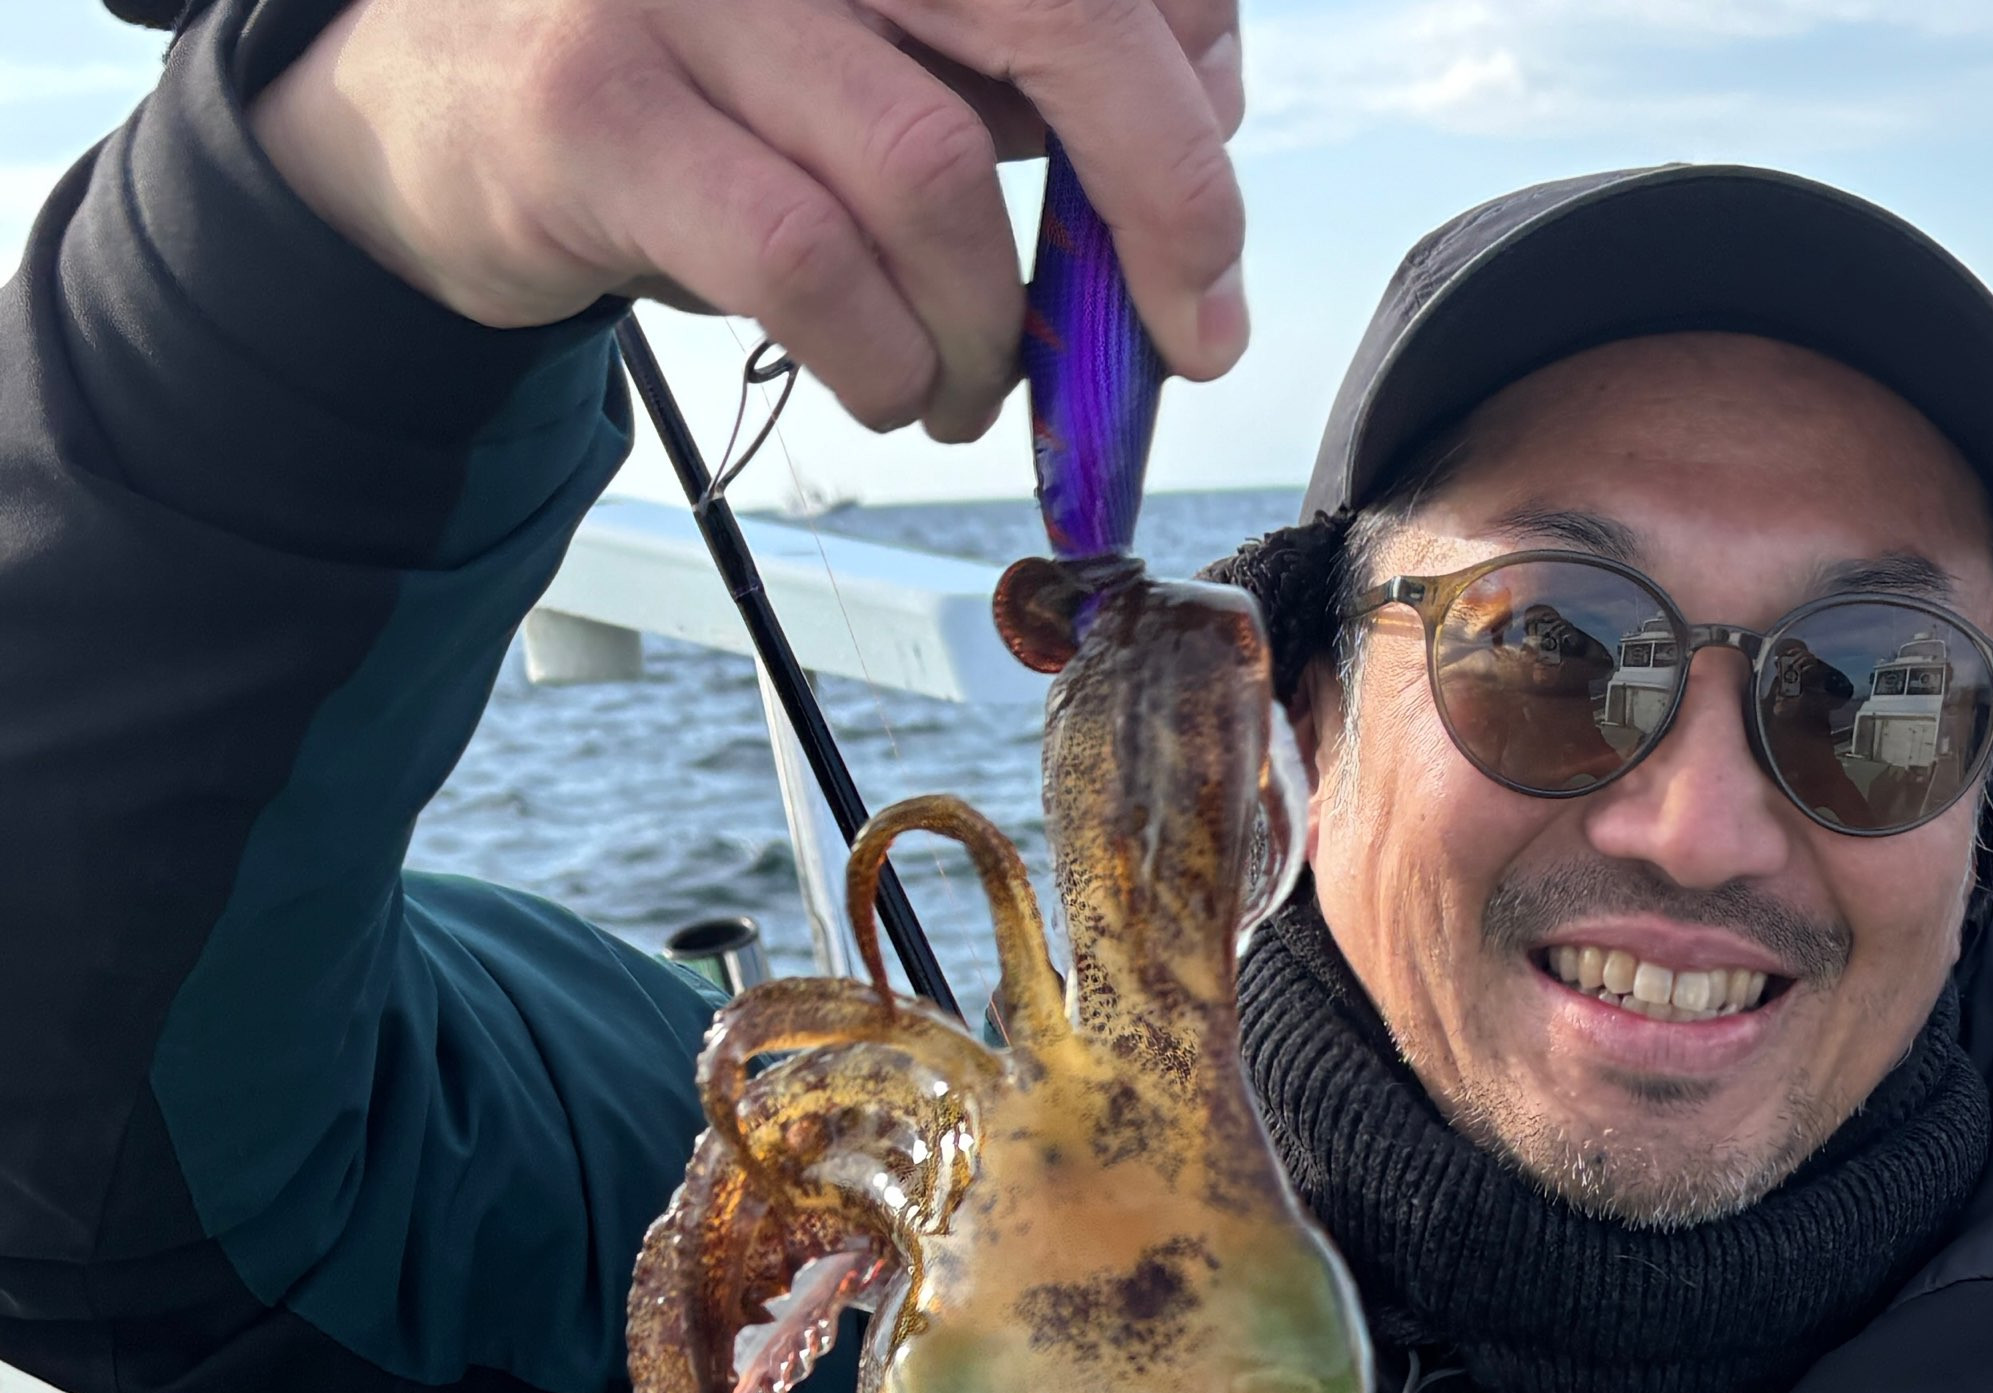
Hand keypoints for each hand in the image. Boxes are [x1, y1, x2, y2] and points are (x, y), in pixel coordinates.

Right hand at [250, 0, 1245, 442]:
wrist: (429, 110)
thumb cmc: (693, 87)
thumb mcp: (866, 46)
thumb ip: (1010, 63)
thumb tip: (1195, 136)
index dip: (1187, 77)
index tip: (1200, 214)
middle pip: (1059, 12)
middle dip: (1162, 191)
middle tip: (1187, 329)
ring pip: (934, 174)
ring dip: (991, 330)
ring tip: (972, 391)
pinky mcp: (600, 110)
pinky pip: (810, 267)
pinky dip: (885, 362)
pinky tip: (886, 389)